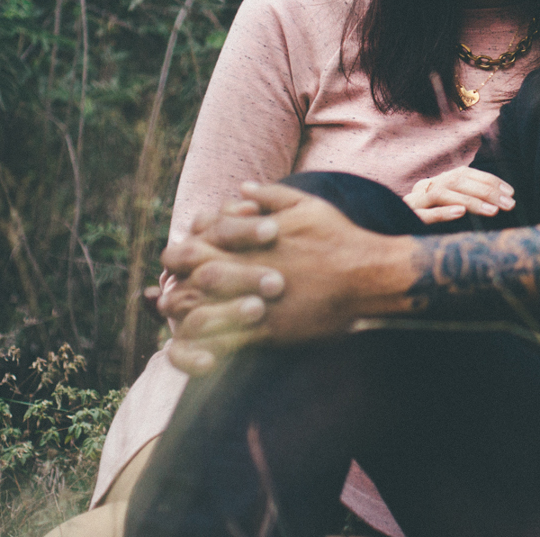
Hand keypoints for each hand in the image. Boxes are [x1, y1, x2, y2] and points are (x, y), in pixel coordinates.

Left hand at [163, 182, 408, 373]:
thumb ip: (269, 195)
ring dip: (185, 318)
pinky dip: (208, 348)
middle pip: (185, 277)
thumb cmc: (338, 237)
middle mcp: (243, 267)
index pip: (192, 243)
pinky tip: (207, 351)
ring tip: (185, 324)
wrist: (367, 275)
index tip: (183, 268)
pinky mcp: (267, 329)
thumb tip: (243, 187)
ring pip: (196, 312)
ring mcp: (253, 299)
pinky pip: (224, 343)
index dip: (180, 257)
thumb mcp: (305, 204)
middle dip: (175, 286)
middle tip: (172, 297)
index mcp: (246, 238)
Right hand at [404, 167, 515, 223]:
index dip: (488, 180)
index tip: (510, 192)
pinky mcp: (407, 218)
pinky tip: (460, 213)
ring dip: (471, 200)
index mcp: (435, 183)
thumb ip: (463, 202)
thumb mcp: (443, 210)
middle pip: (456, 180)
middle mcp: (424, 188)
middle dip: (487, 191)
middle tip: (509, 204)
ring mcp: (414, 203)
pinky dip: (443, 212)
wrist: (384, 233)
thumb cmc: (422, 223)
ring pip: (443, 194)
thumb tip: (496, 203)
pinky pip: (424, 214)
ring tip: (493, 211)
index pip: (464, 174)